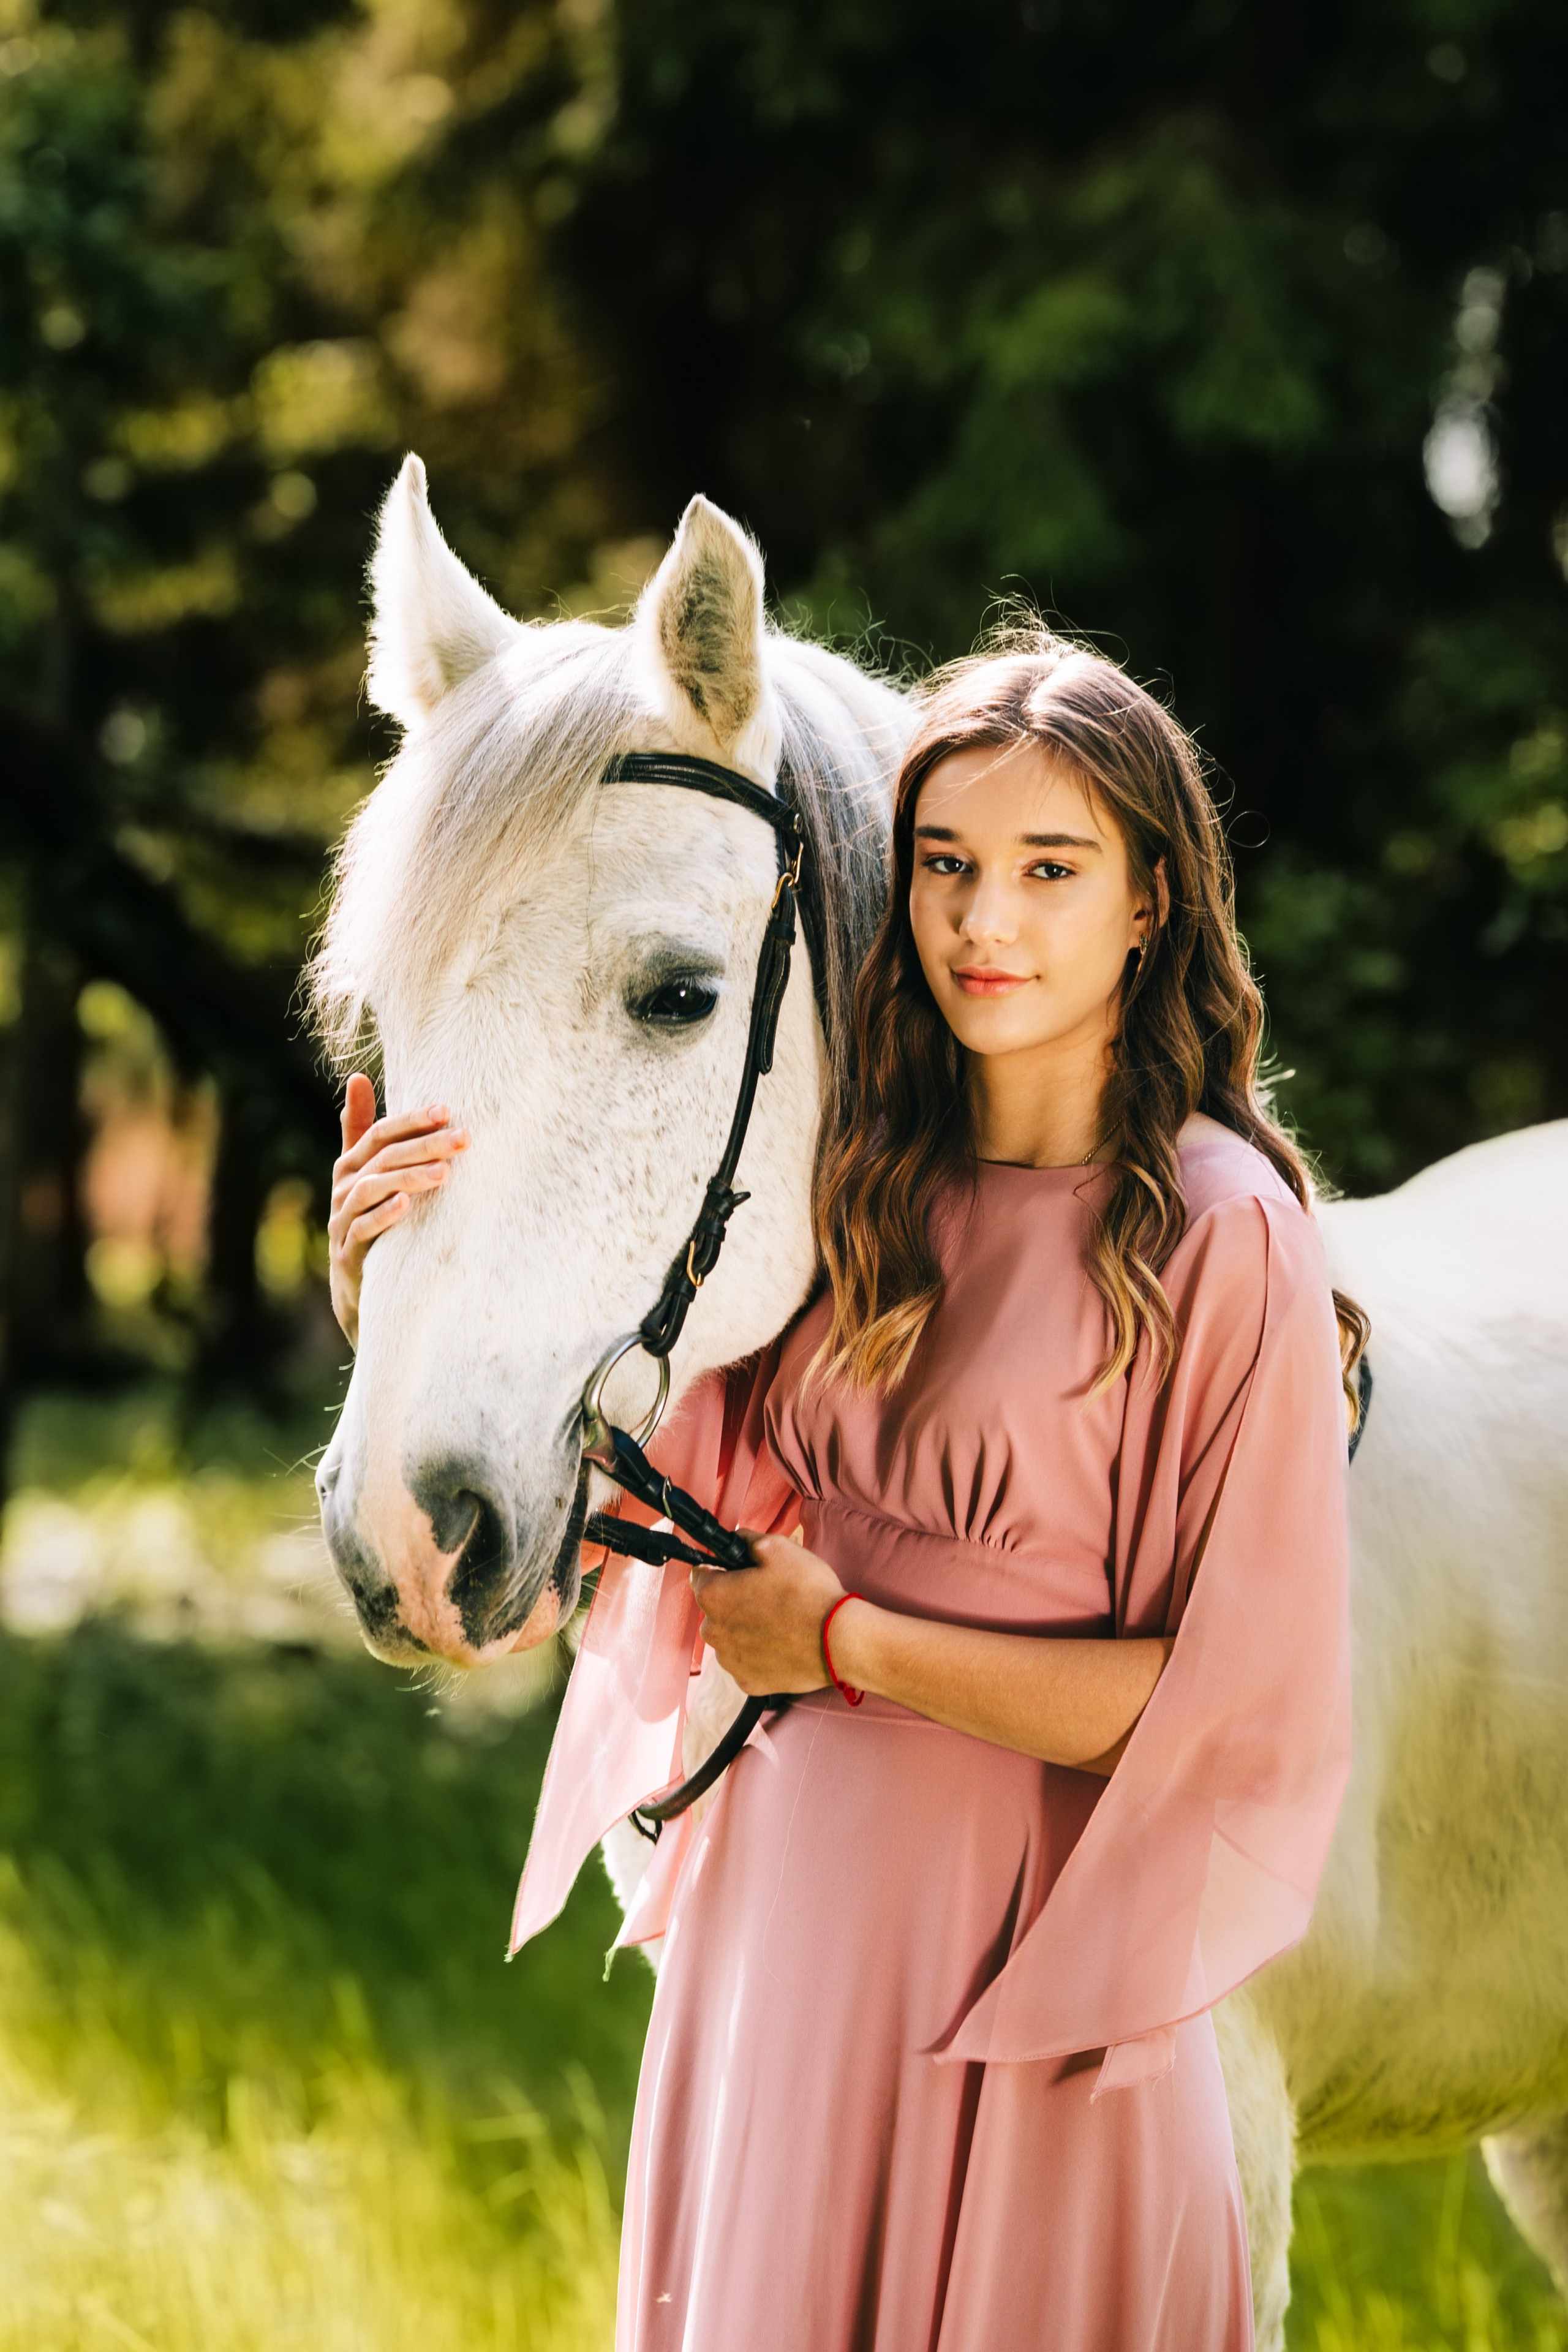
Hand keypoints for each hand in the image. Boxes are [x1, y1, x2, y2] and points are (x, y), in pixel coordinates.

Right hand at [328, 1073, 469, 1345]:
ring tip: (444, 1173)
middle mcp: (343, 1190)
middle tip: (464, 1139)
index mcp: (351, 1167)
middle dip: (424, 1146)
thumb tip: (357, 1076)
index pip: (378, 1134)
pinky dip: (383, 1217)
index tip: (447, 1110)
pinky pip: (362, 1231)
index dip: (411, 1121)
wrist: (359, 1289)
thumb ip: (363, 1130)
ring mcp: (342, 1222)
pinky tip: (406, 1206)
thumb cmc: (370, 1220)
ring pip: (372, 1192)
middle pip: (382, 1160)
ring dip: (409, 1179)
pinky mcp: (347, 1254)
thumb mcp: (367, 1174)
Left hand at [690, 1528, 845, 1697]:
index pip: (700, 1575)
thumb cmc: (808, 1593)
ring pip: (730, 1637)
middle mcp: (713, 1631)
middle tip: (768, 1594)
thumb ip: (747, 1540)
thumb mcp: (778, 1548)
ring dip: (745, 1629)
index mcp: (713, 1596)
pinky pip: (746, 1662)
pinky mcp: (748, 1682)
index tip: (740, 1571)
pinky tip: (782, 1644)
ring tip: (779, 1621)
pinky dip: (759, 1653)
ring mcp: (730, 1661)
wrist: (839, 1641)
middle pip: (715, 1609)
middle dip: (734, 1600)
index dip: (721, 1569)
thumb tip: (737, 1540)